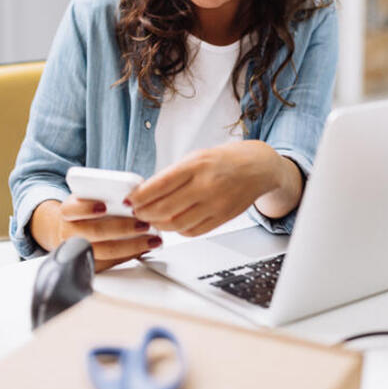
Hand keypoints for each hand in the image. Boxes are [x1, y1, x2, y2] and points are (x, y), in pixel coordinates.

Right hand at [31, 197, 162, 272]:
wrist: (70, 230)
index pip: (72, 209)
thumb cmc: (87, 210)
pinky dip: (131, 255)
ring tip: (151, 239)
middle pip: (95, 232)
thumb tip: (135, 191)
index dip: (87, 208)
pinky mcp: (89, 265)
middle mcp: (69, 232)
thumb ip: (107, 193)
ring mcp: (78, 251)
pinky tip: (145, 247)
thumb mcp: (90, 196)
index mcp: (68, 211)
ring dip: (132, 245)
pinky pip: (112, 263)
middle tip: (143, 223)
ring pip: (106, 251)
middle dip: (122, 228)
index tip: (105, 206)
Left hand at [127, 141, 302, 236]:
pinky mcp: (222, 218)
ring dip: (159, 224)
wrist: (258, 167)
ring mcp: (215, 203)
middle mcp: (206, 185)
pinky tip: (173, 223)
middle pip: (164, 208)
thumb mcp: (196, 157)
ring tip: (152, 220)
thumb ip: (173, 175)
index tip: (129, 200)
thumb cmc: (224, 160)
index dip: (139, 196)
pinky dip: (177, 230)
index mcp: (196, 165)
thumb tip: (145, 192)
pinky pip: (192, 231)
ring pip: (176, 224)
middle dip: (144, 213)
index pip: (159, 185)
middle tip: (136, 213)